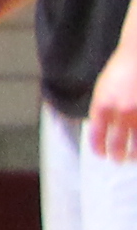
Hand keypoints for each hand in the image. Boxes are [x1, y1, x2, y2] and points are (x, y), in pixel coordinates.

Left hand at [91, 41, 136, 164]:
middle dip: (117, 154)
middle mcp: (121, 112)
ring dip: (134, 153)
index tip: (101, 154)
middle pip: (117, 142)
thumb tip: (101, 129)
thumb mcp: (103, 88)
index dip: (98, 147)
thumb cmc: (121, 70)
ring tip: (132, 157)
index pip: (97, 135)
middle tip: (118, 160)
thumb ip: (102, 109)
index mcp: (103, 106)